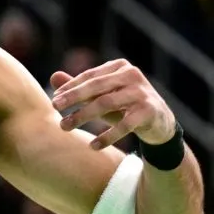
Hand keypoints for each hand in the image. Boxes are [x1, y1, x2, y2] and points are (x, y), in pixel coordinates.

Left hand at [49, 58, 175, 149]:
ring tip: (64, 126)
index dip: (70, 87)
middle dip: (74, 97)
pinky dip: (107, 136)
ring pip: (107, 103)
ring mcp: (142, 92)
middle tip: (54, 106)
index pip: (90, 76)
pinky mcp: (150, 111)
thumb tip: (53, 77)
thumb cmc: (125, 106)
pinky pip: (125, 125)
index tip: (54, 99)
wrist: (160, 123)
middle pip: (97, 86)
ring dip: (83, 115)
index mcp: (119, 67)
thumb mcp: (102, 96)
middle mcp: (132, 75)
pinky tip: (93, 146)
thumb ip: (80, 88)